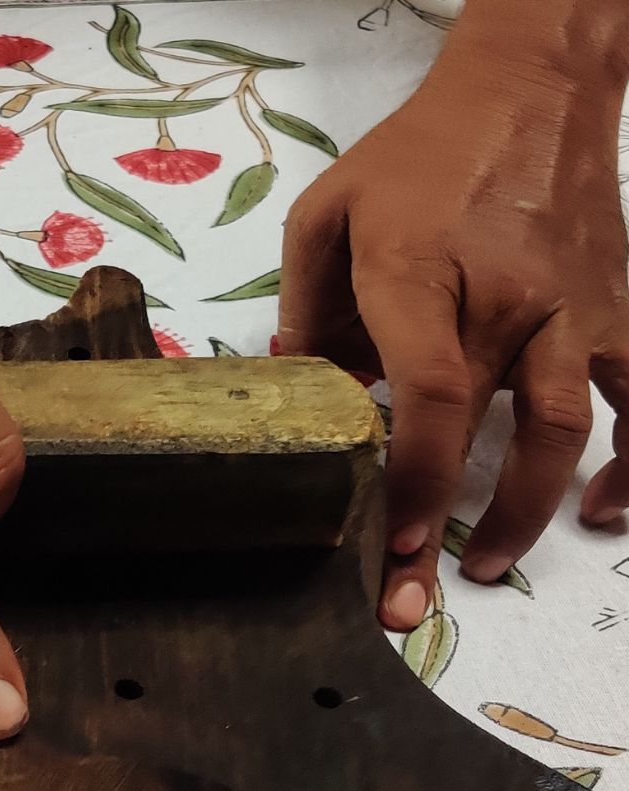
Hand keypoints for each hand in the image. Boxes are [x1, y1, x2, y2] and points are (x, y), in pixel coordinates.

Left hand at [278, 44, 628, 628]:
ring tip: (489, 566)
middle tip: (415, 599)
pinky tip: (607, 510)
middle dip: (455, 527)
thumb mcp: (327, 216)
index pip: (431, 394)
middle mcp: (512, 301)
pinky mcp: (620, 309)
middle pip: (490, 433)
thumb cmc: (416, 157)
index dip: (418, 478)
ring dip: (533, 512)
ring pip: (571, 430)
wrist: (531, 89)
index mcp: (426, 275)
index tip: (398, 542)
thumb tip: (295, 390)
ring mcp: (577, 310)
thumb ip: (304, 307)